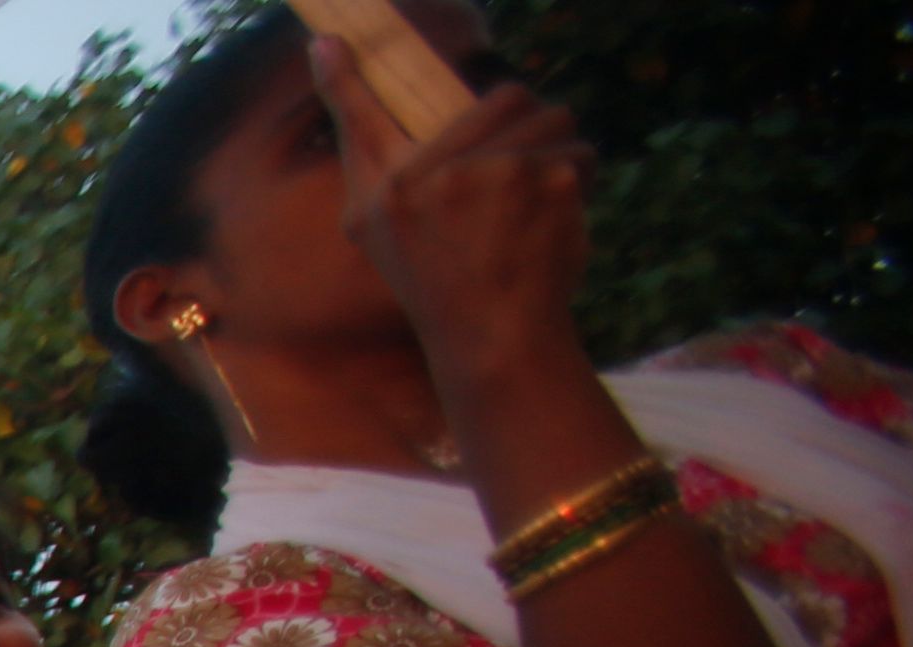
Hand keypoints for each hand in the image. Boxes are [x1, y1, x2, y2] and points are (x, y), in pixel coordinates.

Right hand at [328, 51, 590, 383]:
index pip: (360, 120)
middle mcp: (429, 177)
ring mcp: (491, 172)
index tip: (330, 41)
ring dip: (558, 152)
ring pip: (553, 118)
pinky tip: (557, 222)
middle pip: (505, 96)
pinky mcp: (546, 179)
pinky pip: (581, 152)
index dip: (343, 78)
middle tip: (519, 176)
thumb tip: (361, 118)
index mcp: (386, 192)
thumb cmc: (440, 284)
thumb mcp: (386, 237)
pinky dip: (582, 182)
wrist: (494, 338)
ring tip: (539, 203)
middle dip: (525, 127)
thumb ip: (381, 172)